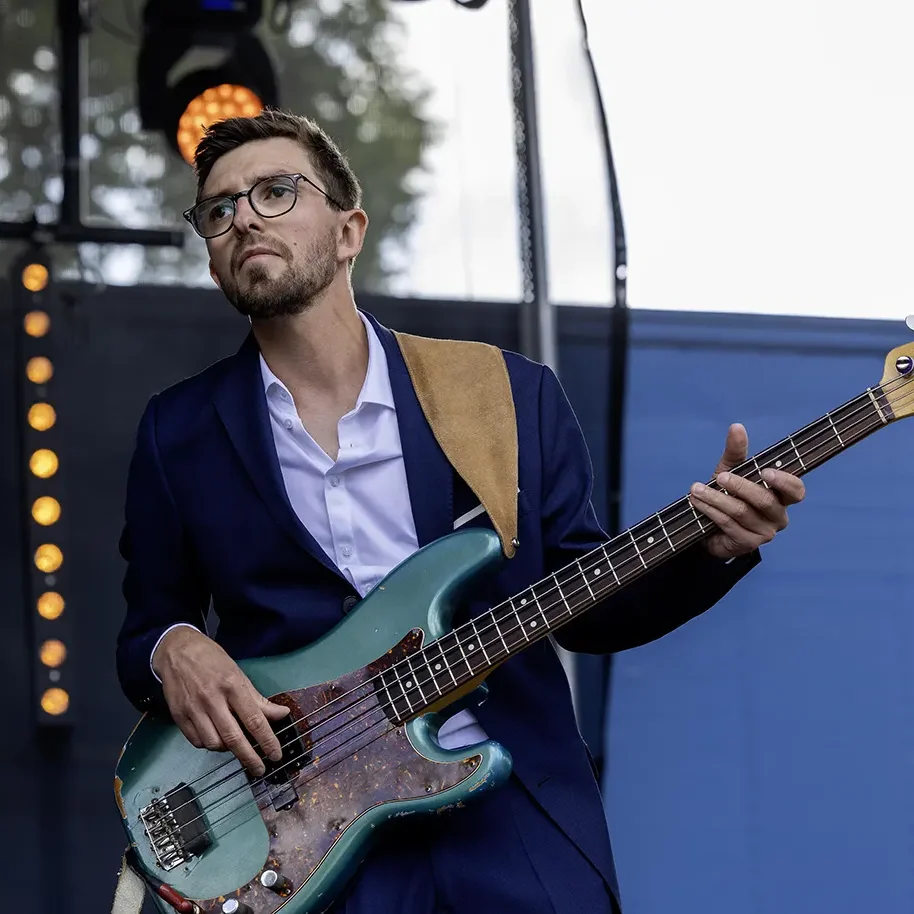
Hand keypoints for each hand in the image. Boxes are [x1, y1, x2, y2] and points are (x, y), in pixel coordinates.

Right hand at [152, 626, 289, 775]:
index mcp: (232, 686)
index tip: (276, 755)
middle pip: (233, 738)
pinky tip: (216, 738)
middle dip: (249, 758)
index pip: (254, 720)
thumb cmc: (213, 661)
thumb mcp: (239, 674)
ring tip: (235, 746)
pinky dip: (209, 744)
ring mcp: (193, 709)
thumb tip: (282, 714)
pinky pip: (196, 741)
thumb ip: (259, 699)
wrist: (177, 650)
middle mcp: (212, 700)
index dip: (267, 740)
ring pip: (213, 744)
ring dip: (227, 750)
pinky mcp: (178, 716)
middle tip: (260, 769)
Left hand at [690, 423, 805, 559]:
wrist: (709, 525)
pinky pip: (729, 524)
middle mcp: (778, 516)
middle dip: (740, 486)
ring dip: (716, 498)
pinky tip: (697, 502)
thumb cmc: (728, 494)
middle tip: (720, 477)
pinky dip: (711, 511)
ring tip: (696, 489)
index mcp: (782, 497)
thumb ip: (736, 451)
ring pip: (742, 512)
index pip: (796, 490)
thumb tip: (736, 426)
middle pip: (765, 500)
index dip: (785, 481)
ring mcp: (764, 533)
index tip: (766, 471)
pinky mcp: (747, 544)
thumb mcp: (731, 470)